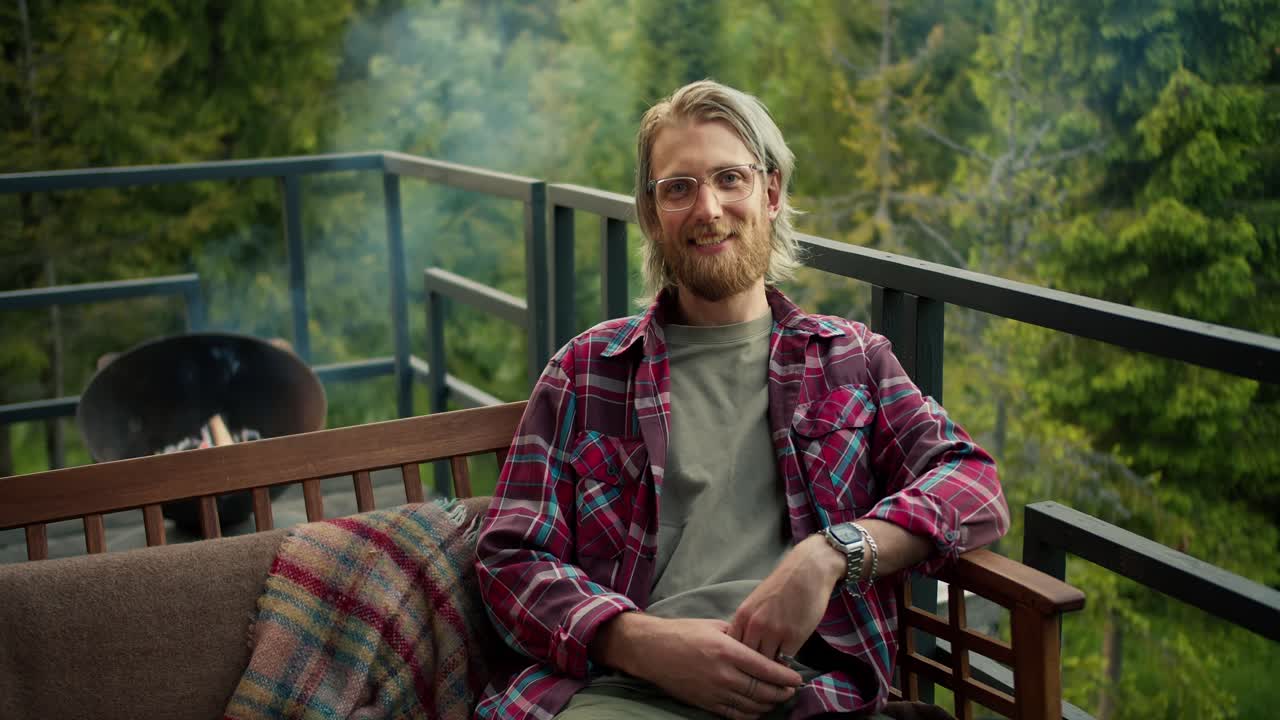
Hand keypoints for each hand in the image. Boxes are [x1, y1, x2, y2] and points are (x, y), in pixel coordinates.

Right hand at [595, 614, 802, 718]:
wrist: (652, 650)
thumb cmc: (683, 633)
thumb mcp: (715, 626)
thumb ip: (740, 636)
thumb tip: (760, 644)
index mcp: (727, 651)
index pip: (766, 669)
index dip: (785, 676)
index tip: (797, 677)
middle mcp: (723, 674)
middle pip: (762, 691)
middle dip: (781, 692)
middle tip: (791, 689)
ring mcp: (714, 692)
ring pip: (752, 706)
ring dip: (769, 704)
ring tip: (778, 698)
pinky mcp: (706, 703)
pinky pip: (735, 715)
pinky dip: (751, 715)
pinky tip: (758, 709)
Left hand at [729, 534, 844, 661]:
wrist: (807, 571)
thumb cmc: (782, 586)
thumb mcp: (756, 602)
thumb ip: (748, 622)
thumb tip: (742, 645)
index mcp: (743, 615)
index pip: (732, 647)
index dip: (737, 659)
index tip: (742, 666)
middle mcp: (755, 625)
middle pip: (747, 659)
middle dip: (753, 667)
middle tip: (759, 674)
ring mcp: (774, 632)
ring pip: (766, 663)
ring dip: (770, 668)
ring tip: (772, 672)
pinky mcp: (794, 637)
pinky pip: (785, 659)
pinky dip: (786, 662)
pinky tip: (788, 661)